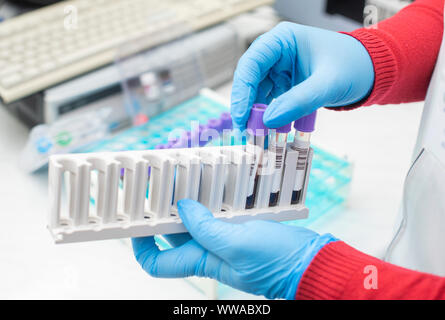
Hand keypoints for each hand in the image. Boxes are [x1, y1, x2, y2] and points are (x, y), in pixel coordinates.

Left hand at [132, 199, 336, 299]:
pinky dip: (215, 196)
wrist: (310, 261)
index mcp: (202, 260)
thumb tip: (182, 209)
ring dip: (191, 198)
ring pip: (198, 217)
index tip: (134, 223)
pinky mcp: (241, 227)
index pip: (158, 262)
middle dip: (166, 209)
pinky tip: (216, 179)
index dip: (141, 246)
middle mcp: (210, 250)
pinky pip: (220, 211)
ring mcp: (226, 238)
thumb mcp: (235, 244)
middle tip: (160, 185)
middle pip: (176, 231)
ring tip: (183, 175)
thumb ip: (205, 228)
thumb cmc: (275, 262)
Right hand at [231, 22, 373, 129]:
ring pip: (255, 92)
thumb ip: (299, 101)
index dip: (242, 90)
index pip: (252, 63)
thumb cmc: (353, 65)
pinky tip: (266, 130)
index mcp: (283, 40)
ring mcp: (278, 69)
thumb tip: (269, 120)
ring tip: (255, 134)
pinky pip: (268, 101)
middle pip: (249, 79)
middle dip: (245, 105)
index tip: (242, 115)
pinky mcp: (283, 84)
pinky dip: (266, 116)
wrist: (369, 71)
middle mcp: (276, 53)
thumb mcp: (328, 84)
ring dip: (254, 114)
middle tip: (245, 130)